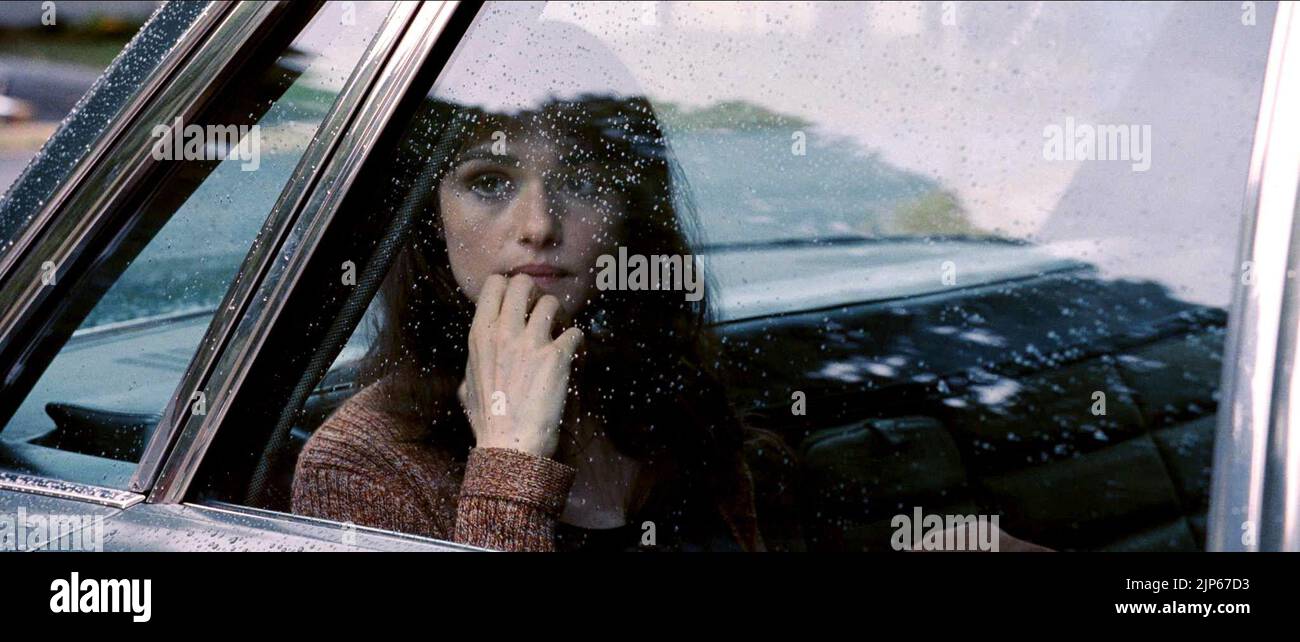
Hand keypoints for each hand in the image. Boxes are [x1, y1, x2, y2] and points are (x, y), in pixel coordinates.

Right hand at [457, 274, 582, 457]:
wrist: (510, 446)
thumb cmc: (487, 421)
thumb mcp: (467, 388)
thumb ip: (471, 369)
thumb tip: (472, 368)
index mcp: (479, 335)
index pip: (494, 285)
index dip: (508, 287)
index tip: (517, 302)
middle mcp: (503, 332)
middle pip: (522, 283)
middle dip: (535, 293)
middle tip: (540, 310)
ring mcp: (531, 342)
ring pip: (552, 301)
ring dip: (558, 314)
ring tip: (558, 330)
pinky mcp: (557, 356)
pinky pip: (575, 332)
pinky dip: (576, 340)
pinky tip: (572, 352)